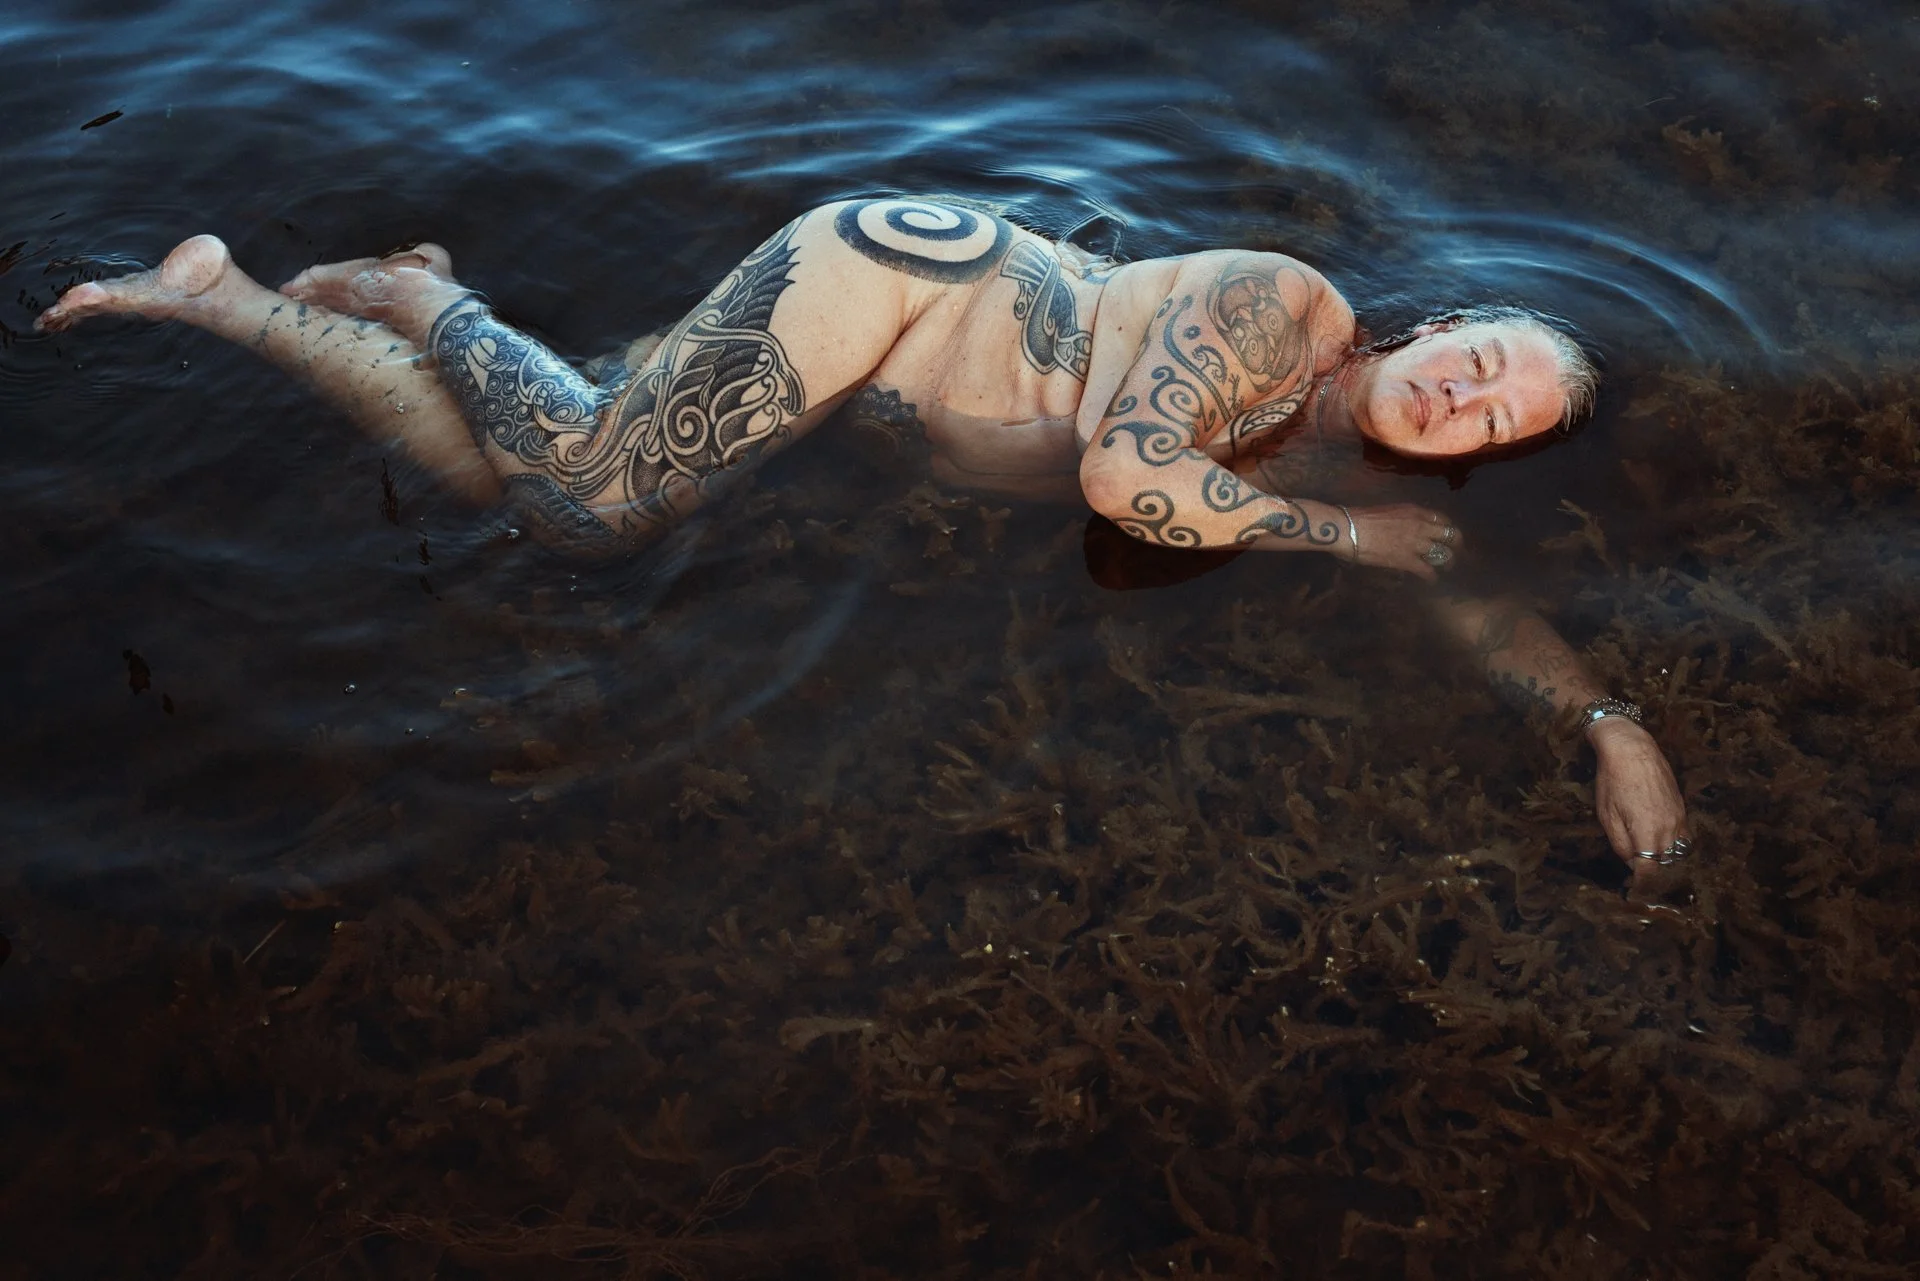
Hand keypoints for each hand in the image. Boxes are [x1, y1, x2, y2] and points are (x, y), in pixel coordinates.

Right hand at [1345, 504, 1460, 581]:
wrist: (1349, 529)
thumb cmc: (1361, 518)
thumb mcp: (1389, 511)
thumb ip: (1402, 518)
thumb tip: (1405, 527)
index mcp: (1415, 511)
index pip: (1442, 519)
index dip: (1448, 528)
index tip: (1448, 535)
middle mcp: (1421, 526)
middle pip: (1450, 535)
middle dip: (1456, 545)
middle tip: (1455, 553)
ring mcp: (1416, 544)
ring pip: (1444, 554)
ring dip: (1447, 562)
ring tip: (1446, 568)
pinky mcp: (1408, 561)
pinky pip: (1428, 571)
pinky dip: (1432, 577)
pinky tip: (1432, 581)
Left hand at [1587, 717, 1689, 890]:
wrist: (1632, 748)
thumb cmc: (1613, 781)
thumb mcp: (1607, 815)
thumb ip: (1621, 844)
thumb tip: (1631, 863)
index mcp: (1648, 833)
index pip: (1651, 872)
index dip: (1642, 885)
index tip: (1633, 890)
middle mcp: (1669, 830)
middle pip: (1667, 865)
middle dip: (1654, 875)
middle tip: (1638, 878)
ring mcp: (1679, 819)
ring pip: (1678, 852)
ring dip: (1665, 861)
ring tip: (1649, 863)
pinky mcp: (1683, 809)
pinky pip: (1683, 837)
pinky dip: (1674, 846)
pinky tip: (1660, 844)